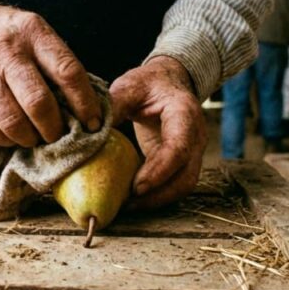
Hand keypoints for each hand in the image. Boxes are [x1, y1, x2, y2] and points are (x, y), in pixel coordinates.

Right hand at [0, 0, 101, 146]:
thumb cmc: (6, 35)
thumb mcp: (34, 33)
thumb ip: (55, 63)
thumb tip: (84, 107)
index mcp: (34, 33)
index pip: (67, 72)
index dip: (85, 103)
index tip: (93, 123)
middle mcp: (8, 51)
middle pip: (39, 103)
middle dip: (55, 128)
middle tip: (59, 135)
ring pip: (13, 122)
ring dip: (31, 138)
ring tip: (36, 138)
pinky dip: (6, 140)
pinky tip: (13, 136)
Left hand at [110, 56, 206, 209]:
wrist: (167, 84)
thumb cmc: (148, 84)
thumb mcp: (129, 86)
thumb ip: (115, 105)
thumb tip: (93, 131)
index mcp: (185, 113)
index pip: (180, 147)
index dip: (160, 171)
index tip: (137, 187)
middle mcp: (195, 136)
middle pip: (186, 176)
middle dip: (158, 195)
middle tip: (128, 204)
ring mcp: (192, 152)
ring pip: (183, 186)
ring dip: (157, 200)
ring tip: (127, 206)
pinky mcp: (182, 163)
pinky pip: (174, 185)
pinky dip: (156, 195)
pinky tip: (132, 199)